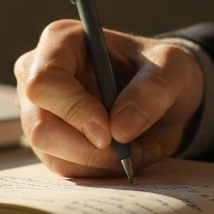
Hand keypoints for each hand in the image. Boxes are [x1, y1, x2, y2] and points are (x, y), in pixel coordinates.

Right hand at [14, 21, 204, 178]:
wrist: (166, 99)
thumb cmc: (162, 71)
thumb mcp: (173, 69)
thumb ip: (152, 90)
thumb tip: (120, 129)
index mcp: (62, 41)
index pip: (44, 82)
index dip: (74, 110)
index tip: (109, 132)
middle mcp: (40, 74)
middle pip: (40, 125)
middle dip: (88, 148)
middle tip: (129, 150)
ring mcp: (40, 111)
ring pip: (53, 154)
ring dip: (100, 162)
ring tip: (137, 148)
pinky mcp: (51, 142)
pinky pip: (66, 169)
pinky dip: (100, 171)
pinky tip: (125, 155)